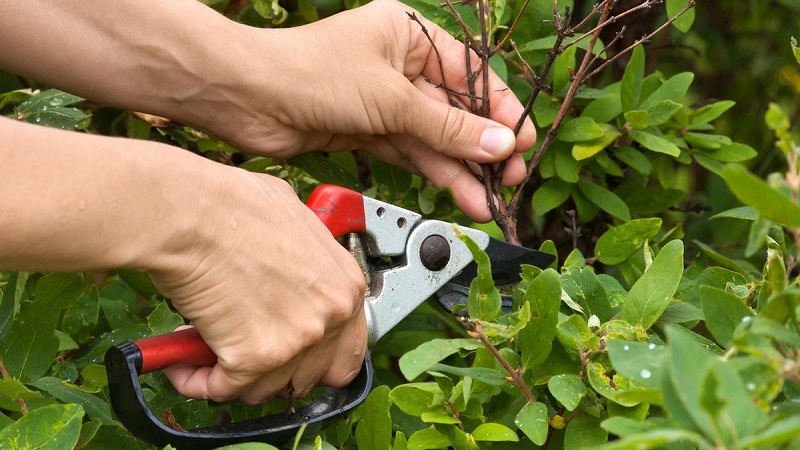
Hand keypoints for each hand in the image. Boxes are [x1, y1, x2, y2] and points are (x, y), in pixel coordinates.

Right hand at [150, 169, 366, 403]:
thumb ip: (307, 261)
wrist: (190, 212)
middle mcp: (330, 316)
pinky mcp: (255, 358)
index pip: (347, 352)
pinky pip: (222, 389)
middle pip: (307, 377)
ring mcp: (296, 341)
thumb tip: (295, 272)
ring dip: (233, 376)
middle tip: (243, 350)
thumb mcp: (294, 223)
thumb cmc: (233, 207)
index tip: (288, 356)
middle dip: (273, 370)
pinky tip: (181, 361)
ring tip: (206, 349)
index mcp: (345, 286)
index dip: (313, 358)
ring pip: (265, 388)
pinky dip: (196, 381)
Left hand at [204, 0, 536, 221]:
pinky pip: (410, 152)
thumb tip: (500, 144)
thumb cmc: (310, 73)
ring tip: (489, 199)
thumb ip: (447, 127)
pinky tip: (459, 192)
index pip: (469, 74)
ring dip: (461, 168)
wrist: (246, 99)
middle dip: (482, 146)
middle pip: (453, 110)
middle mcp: (398, 65)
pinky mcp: (366, 130)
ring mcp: (382, 100)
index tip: (523, 140)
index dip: (499, 110)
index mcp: (409, 34)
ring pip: (433, 137)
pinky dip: (433, 173)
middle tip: (511, 178)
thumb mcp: (392, 99)